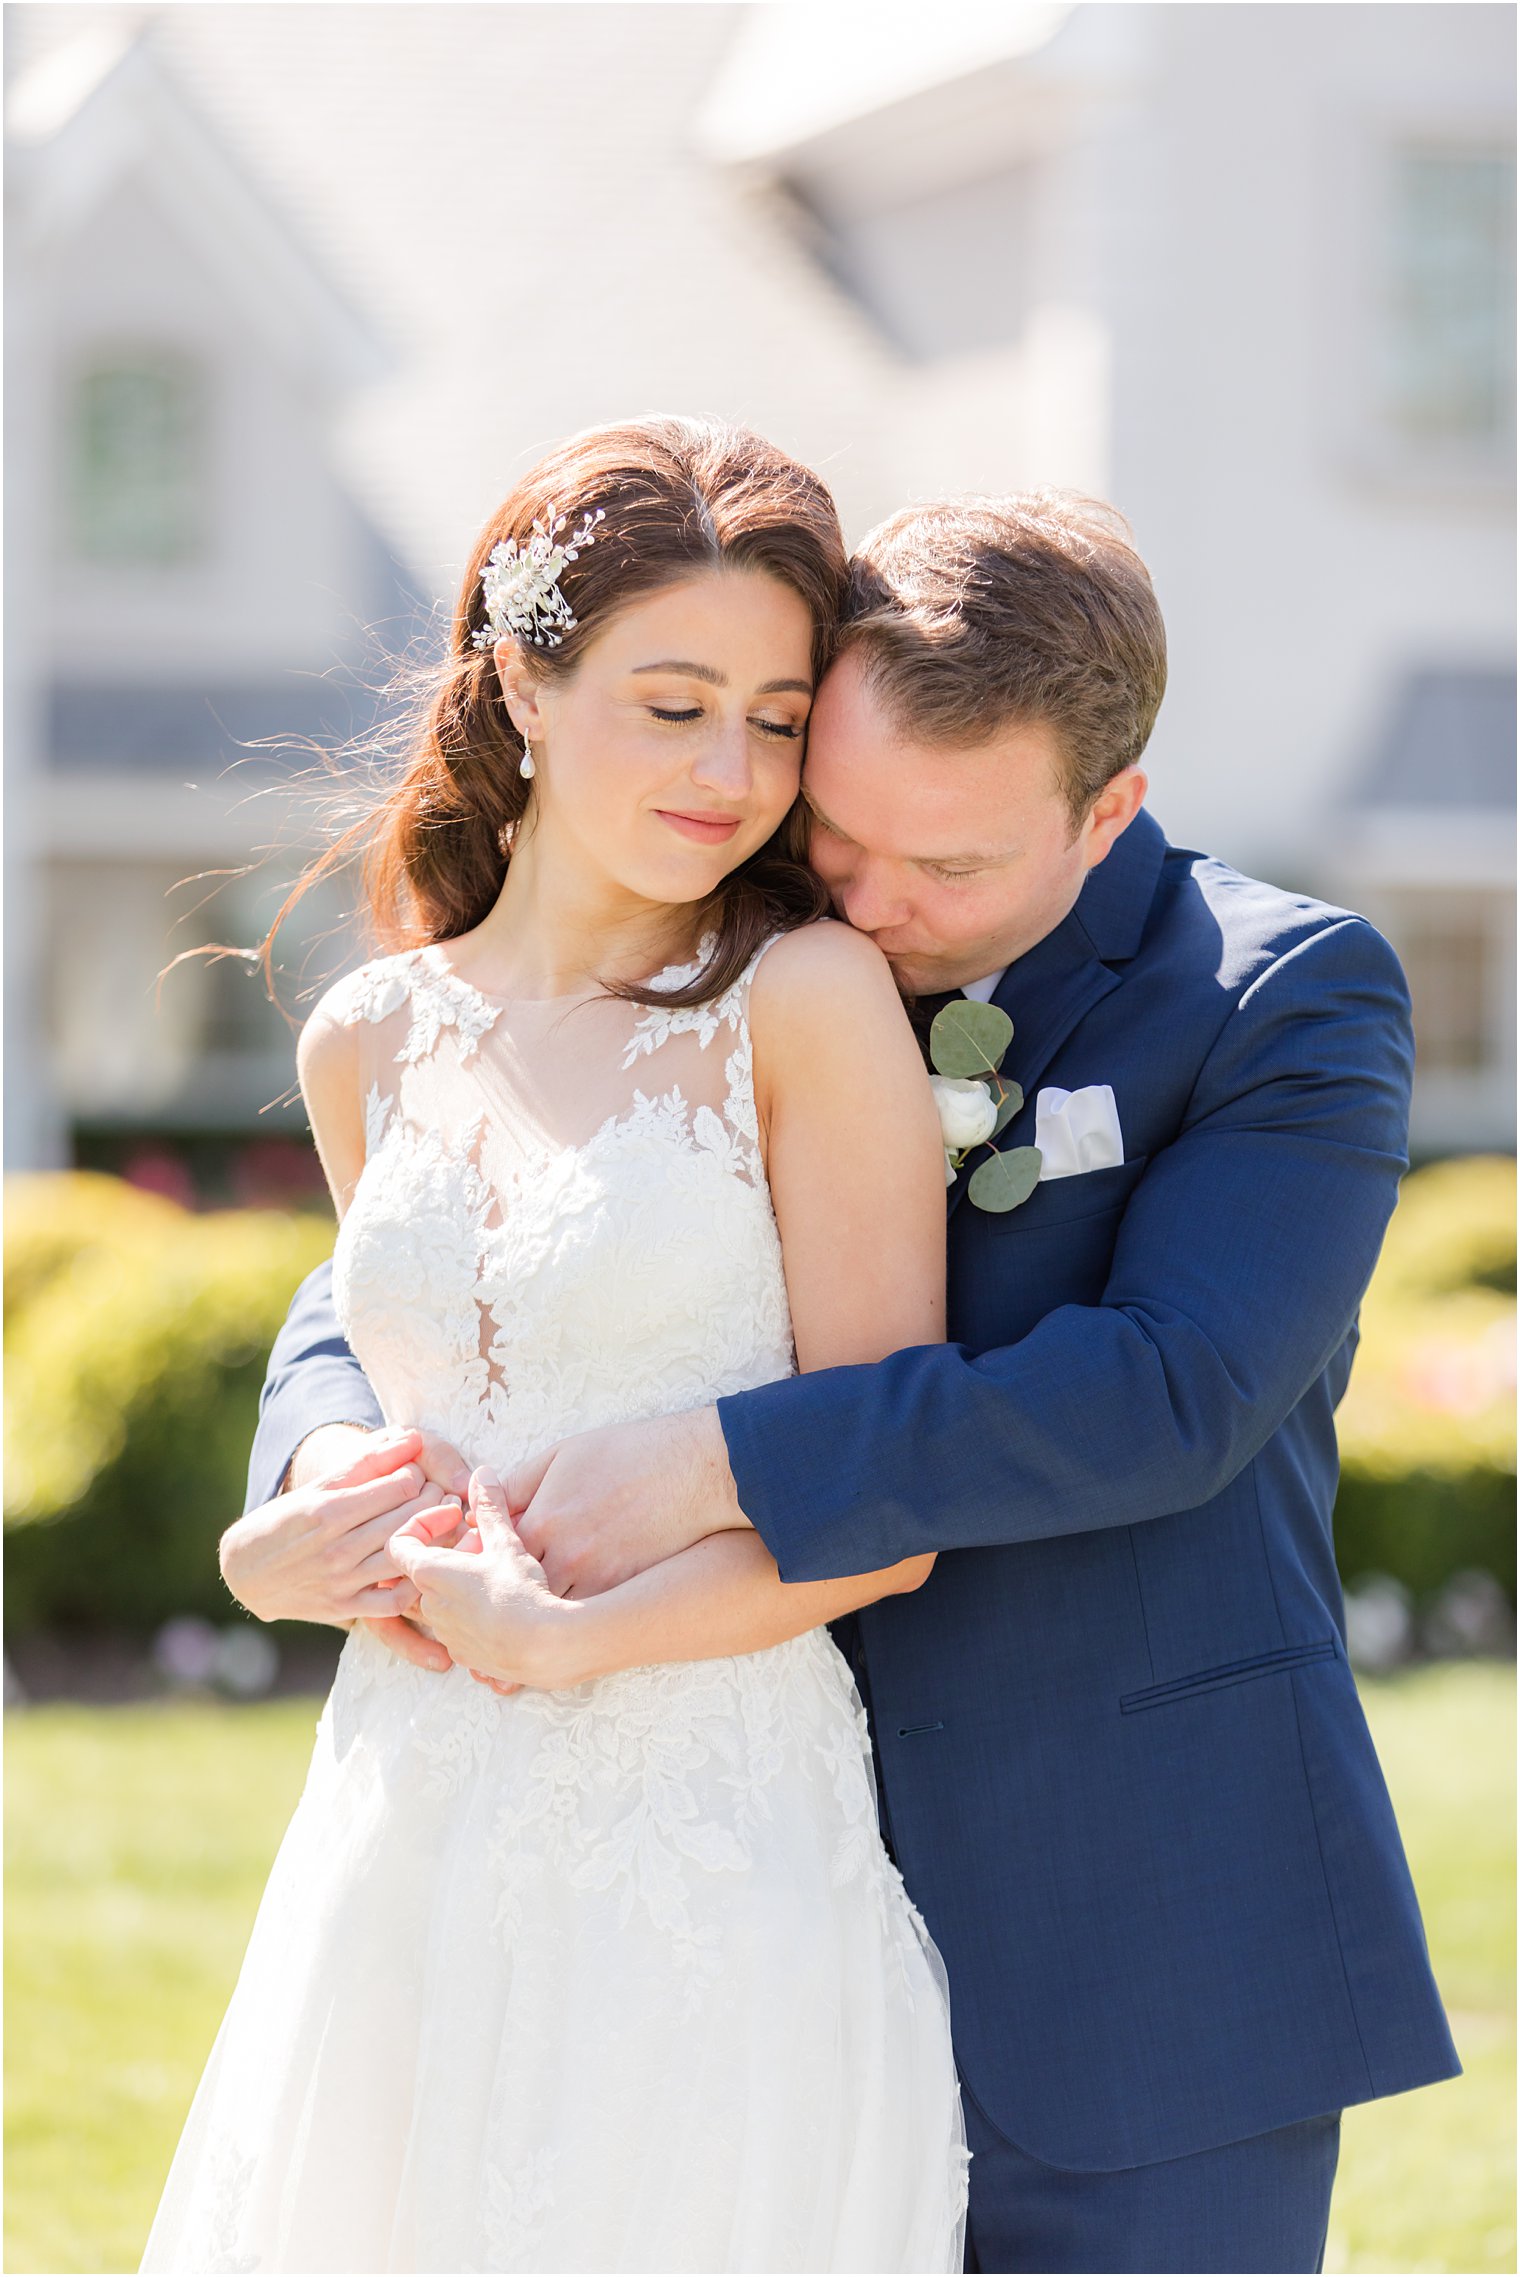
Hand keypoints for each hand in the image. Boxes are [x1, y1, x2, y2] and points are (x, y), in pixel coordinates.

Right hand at [220, 1429, 452, 1669]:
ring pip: (406, 1555)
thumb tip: (410, 1437)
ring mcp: (343, 1581)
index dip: (417, 1474)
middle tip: (439, 1491)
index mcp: (329, 1511)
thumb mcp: (318, 1486)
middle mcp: (337, 1548)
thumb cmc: (284, 1522)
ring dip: (432, 1535)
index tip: (418, 1472)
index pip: (400, 1486)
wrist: (245, 1572)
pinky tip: (420, 1561)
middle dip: (432, 1499)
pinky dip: (415, 1581)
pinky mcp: (346, 1608)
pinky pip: (395, 1600)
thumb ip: (367, 1462)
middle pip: (409, 1518)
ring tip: (438, 1520)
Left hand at [387, 1467, 594, 1688]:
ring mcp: (447, 1635)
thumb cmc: (521, 1592)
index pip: (399, 1543)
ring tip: (500, 1575)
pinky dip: (476, 1613)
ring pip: (444, 1601)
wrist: (546, 1647)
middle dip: (452, 1554)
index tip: (454, 1518)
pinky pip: (463, 1628)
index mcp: (431, 1574)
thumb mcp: (506, 1541)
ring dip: (464, 1584)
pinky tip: (508, 1606)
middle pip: (424, 1572)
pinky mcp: (467, 1656)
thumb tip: (482, 1473)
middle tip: (485, 1546)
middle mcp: (430, 1607)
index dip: (422, 1523)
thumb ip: (489, 1507)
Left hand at [507, 1407, 748, 1598]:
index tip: (488, 1554)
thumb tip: (487, 1497)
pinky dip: (570, 1620)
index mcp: (544, 1521)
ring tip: (526, 1609)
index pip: (493, 1554)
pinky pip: (586, 1620)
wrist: (693, 1470)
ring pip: (549, 1614)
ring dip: (535, 1612)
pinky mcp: (626, 1592)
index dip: (485, 1557)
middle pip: (516, 1591)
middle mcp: (566, 1558)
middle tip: (501, 1588)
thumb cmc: (627, 1453)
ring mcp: (597, 1581)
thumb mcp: (562, 1454)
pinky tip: (563, 1615)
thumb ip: (518, 1481)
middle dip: (504, 1591)